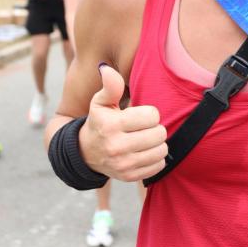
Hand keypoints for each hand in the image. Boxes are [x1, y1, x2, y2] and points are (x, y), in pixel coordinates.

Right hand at [79, 65, 166, 181]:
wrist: (85, 154)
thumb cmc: (99, 122)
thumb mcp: (100, 103)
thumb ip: (109, 86)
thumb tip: (107, 69)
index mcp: (111, 125)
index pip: (151, 116)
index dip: (149, 113)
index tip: (140, 115)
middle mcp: (117, 147)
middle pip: (159, 133)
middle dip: (155, 128)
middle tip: (144, 128)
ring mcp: (124, 165)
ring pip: (161, 150)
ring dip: (157, 143)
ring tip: (146, 139)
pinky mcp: (130, 177)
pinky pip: (159, 166)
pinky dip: (156, 158)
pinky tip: (145, 152)